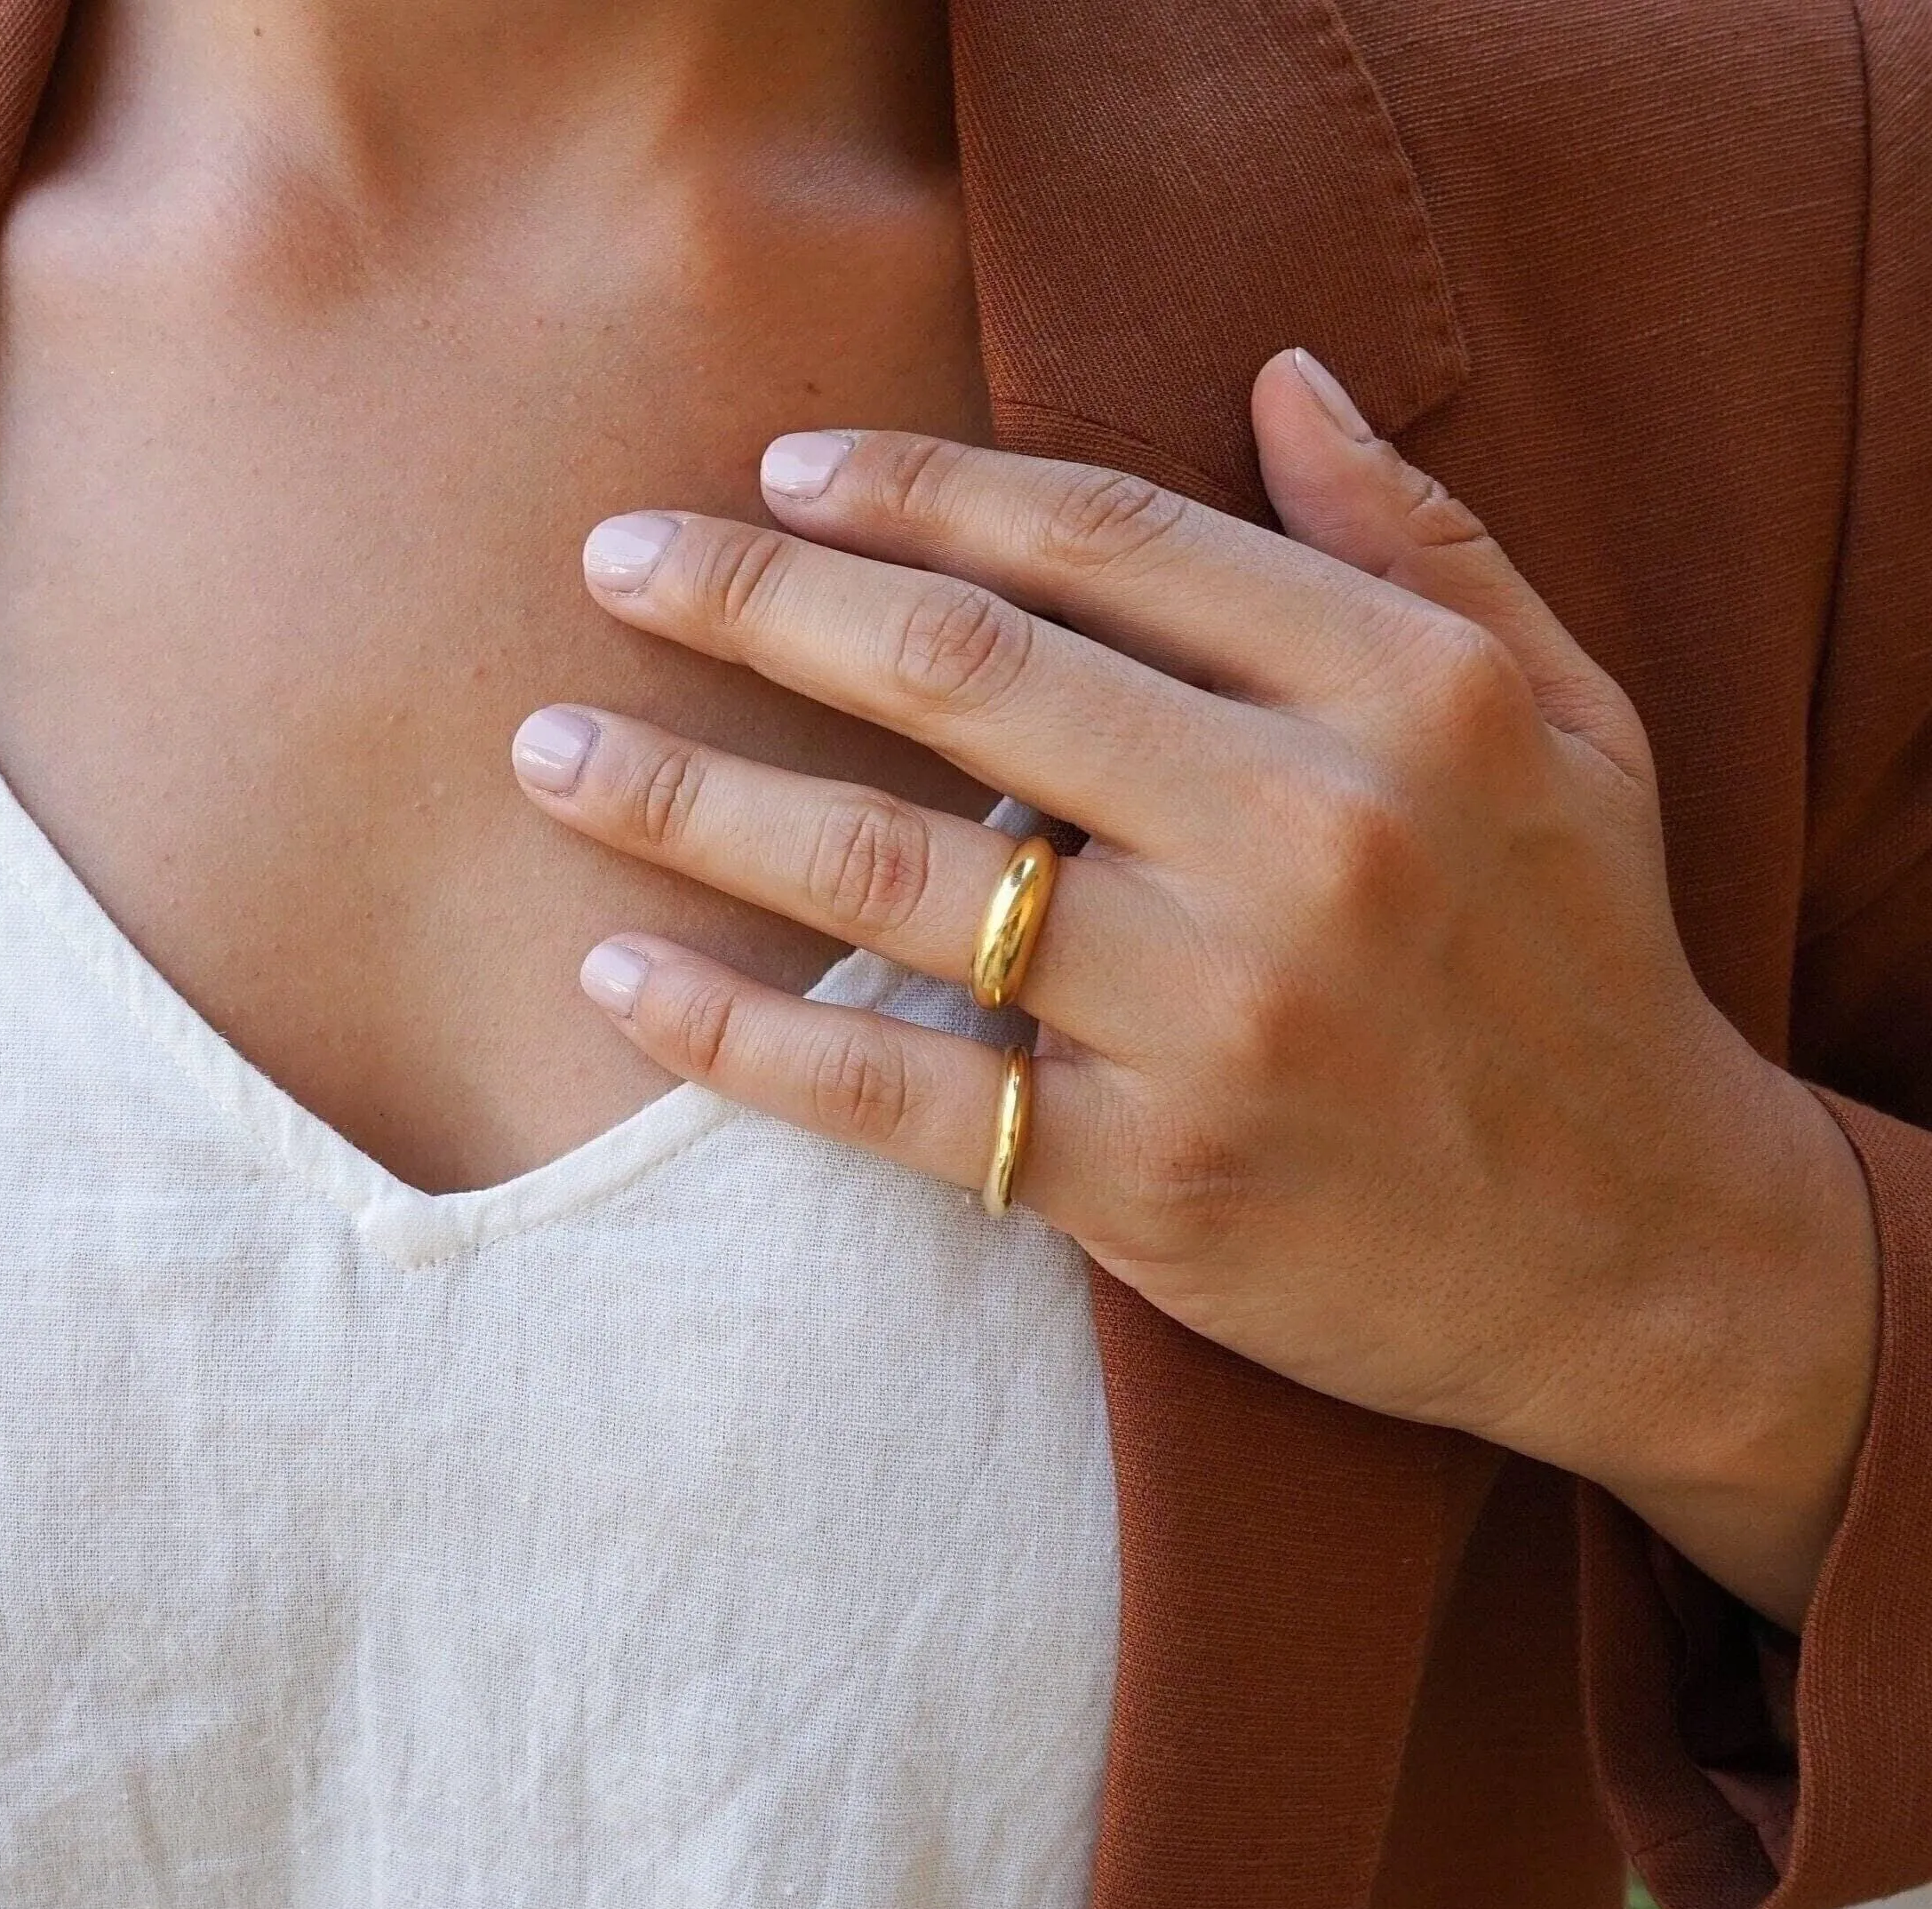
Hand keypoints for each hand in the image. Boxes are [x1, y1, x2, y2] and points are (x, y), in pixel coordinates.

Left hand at [512, 348, 1877, 1627]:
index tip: (783, 467)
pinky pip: (893, 1092)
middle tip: (617, 556)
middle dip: (756, 599)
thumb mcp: (1567, 718)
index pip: (1105, 541)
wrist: (1641, 1253)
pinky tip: (615, 971)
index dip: (921, 490)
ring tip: (549, 751)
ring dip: (688, 798)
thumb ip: (1417, 539)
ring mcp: (1218, 1017)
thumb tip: (1283, 373)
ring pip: (889, 877)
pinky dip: (736, 1034)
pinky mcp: (1148, 1182)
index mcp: (1403, 695)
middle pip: (961, 676)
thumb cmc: (1579, 963)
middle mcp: (1308, 835)